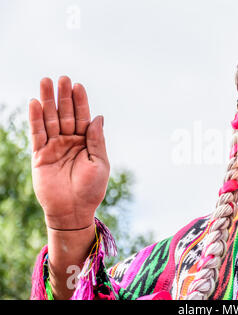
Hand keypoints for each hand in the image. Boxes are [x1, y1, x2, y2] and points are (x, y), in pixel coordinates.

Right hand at [29, 76, 109, 229]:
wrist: (74, 211)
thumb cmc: (91, 189)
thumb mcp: (100, 162)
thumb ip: (96, 139)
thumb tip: (98, 116)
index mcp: (86, 142)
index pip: (83, 117)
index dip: (80, 102)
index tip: (78, 85)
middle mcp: (70, 141)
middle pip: (65, 114)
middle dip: (63, 97)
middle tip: (62, 78)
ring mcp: (54, 147)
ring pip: (50, 120)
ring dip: (48, 102)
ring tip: (46, 82)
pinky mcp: (40, 155)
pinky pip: (37, 134)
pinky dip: (35, 119)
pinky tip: (35, 103)